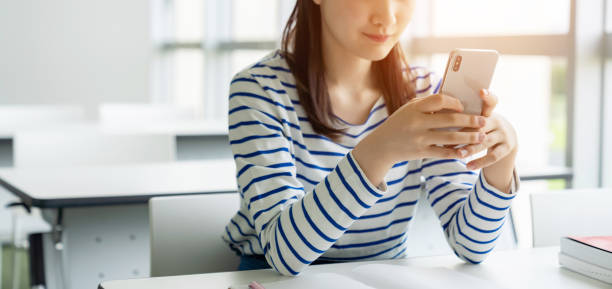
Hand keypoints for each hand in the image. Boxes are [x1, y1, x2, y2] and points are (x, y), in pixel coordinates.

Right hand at [367, 93, 486, 161]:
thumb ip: (428, 104)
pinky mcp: (420, 152)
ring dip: (468, 137)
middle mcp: (417, 122)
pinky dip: (456, 153)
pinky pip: (442, 153)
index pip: (439, 100)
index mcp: (415, 108)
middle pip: (449, 120)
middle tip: (483, 121)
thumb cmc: (400, 123)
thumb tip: (453, 100)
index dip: (454, 102)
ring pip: (450, 138)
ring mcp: (419, 138)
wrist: (382, 145)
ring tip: (481, 137)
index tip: (462, 106)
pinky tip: (466, 152)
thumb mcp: (409, 109)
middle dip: (470, 121)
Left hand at [459, 89, 517, 169]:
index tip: (481, 91)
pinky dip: (479, 162)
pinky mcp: (506, 148)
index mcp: (488, 111)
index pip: (491, 100)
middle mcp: (497, 121)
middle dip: (467, 131)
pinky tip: (468, 166)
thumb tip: (435, 113)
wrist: (505, 139)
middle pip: (483, 124)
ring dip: (471, 148)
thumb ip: (461, 116)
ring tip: (458, 154)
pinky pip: (493, 156)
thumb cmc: (478, 126)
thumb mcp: (475, 118)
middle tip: (452, 136)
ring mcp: (503, 135)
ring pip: (486, 141)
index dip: (487, 96)